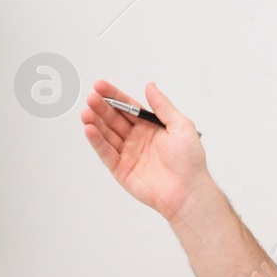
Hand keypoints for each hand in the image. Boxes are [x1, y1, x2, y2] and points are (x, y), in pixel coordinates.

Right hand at [81, 79, 209, 224]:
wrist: (189, 190)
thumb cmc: (190, 160)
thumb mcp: (181, 125)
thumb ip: (162, 106)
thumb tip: (150, 86)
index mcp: (151, 127)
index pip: (128, 107)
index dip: (114, 96)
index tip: (100, 85)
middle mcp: (137, 139)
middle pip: (115, 119)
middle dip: (102, 108)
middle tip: (91, 98)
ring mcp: (129, 155)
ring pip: (107, 135)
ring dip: (95, 123)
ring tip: (86, 112)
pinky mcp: (122, 171)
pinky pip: (107, 154)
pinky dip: (97, 142)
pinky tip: (90, 129)